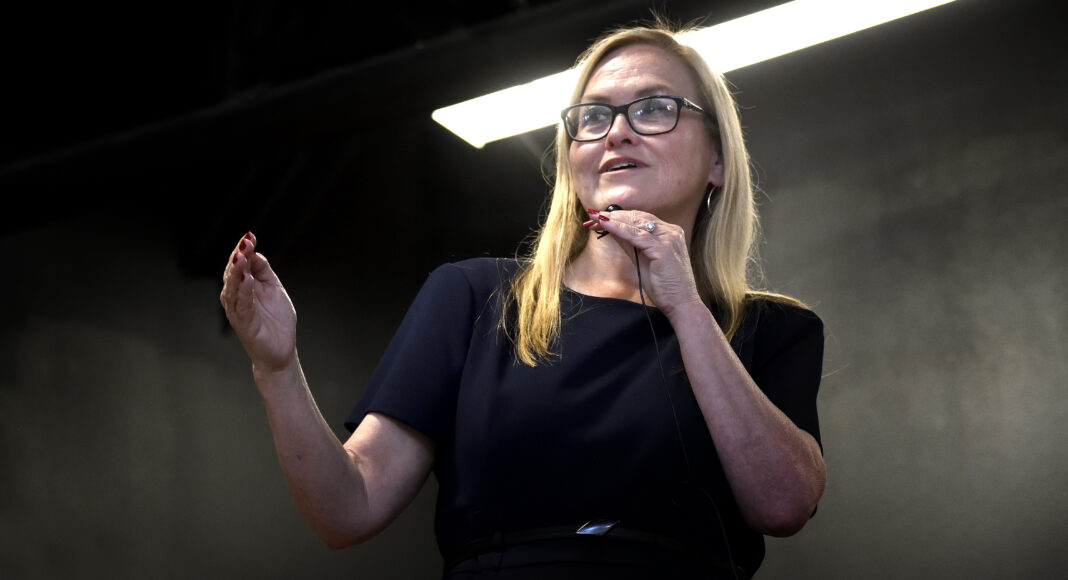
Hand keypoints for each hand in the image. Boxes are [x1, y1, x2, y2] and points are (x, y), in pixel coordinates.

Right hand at [219, 232, 297, 371]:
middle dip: (238, 257)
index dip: (243, 250)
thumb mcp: (273, 288)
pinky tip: (246, 280)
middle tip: (244, 243)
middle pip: (232, 274)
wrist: (280, 349)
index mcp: (242, 287)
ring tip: (241, 257)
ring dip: (236, 272)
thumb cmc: (275, 319)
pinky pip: (242, 306)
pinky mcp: (244, 324)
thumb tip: (254, 252)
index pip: (239, 265)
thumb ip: (263, 270)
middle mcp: (236, 297)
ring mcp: (238, 311)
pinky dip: (244, 292)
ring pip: (233, 288)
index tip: (249, 236)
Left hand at [592, 210, 703, 316]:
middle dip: (612, 216)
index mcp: (669, 233)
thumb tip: (612, 231)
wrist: (681, 304)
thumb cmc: (664, 286)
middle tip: (592, 216)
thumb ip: (630, 244)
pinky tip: (605, 225)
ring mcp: (669, 238)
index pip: (641, 218)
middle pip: (637, 217)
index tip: (598, 218)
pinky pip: (636, 235)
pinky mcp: (663, 248)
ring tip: (594, 218)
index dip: (619, 216)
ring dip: (612, 220)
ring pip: (636, 223)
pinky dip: (619, 229)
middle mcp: (671, 231)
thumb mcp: (642, 261)